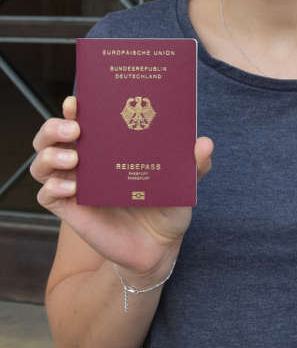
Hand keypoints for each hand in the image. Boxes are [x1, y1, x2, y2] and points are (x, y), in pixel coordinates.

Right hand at [31, 95, 213, 280]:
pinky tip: (72, 186)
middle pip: (51, 135)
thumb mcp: (184, 181)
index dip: (74, 107)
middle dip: (54, 126)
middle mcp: (87, 160)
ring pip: (42, 161)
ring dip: (50, 154)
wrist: (159, 246)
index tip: (77, 101)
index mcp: (109, 145)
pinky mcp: (70, 209)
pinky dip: (54, 186)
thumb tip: (203, 142)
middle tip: (76, 129)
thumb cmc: (168, 204)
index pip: (82, 118)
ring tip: (74, 158)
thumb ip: (195, 162)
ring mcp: (75, 184)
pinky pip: (47, 193)